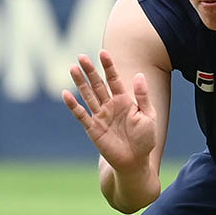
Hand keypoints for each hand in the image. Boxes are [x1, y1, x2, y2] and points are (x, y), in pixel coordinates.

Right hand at [62, 50, 156, 171]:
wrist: (135, 161)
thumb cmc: (145, 139)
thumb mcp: (148, 116)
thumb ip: (143, 96)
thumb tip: (140, 75)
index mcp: (124, 100)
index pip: (114, 79)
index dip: (108, 66)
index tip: (103, 53)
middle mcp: (110, 105)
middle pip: (98, 84)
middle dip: (90, 71)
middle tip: (81, 57)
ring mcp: (100, 116)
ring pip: (88, 96)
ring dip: (80, 83)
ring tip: (72, 68)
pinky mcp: (93, 129)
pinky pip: (81, 115)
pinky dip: (74, 105)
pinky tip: (66, 94)